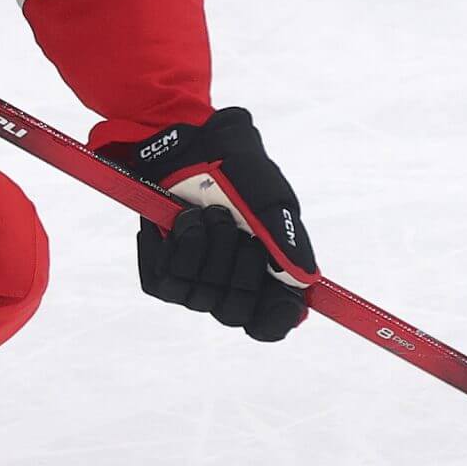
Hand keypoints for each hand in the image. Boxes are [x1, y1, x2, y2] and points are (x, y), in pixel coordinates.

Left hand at [101, 108, 316, 341]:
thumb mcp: (269, 198)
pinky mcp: (162, 274)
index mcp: (267, 275)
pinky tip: (182, 217)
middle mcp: (231, 285)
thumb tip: (304, 279)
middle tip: (234, 223)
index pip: (269, 322)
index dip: (273, 316)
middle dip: (236, 265)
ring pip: (198, 297)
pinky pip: (164, 282)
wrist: (191, 143)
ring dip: (204, 247)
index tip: (277, 295)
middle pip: (234, 312)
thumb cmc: (239, 170)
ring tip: (207, 211)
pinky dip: (176, 245)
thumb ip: (287, 238)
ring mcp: (195, 282)